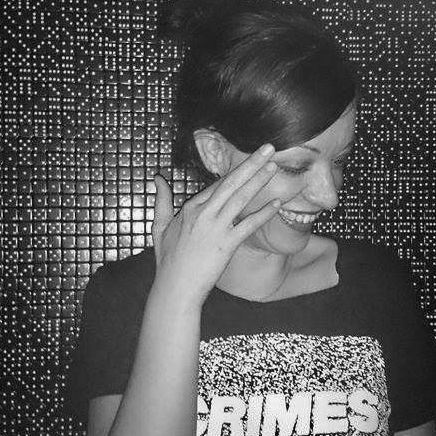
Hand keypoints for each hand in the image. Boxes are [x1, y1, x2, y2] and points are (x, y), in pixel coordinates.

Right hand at [150, 144, 279, 303]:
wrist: (175, 288)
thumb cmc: (168, 260)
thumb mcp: (158, 227)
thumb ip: (161, 201)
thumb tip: (157, 179)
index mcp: (190, 208)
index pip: (216, 183)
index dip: (236, 170)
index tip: (251, 159)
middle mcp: (203, 213)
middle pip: (231, 182)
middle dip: (251, 163)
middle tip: (268, 148)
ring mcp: (215, 228)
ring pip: (240, 198)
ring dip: (259, 181)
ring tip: (274, 167)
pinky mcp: (226, 244)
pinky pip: (248, 225)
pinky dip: (263, 213)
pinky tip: (277, 203)